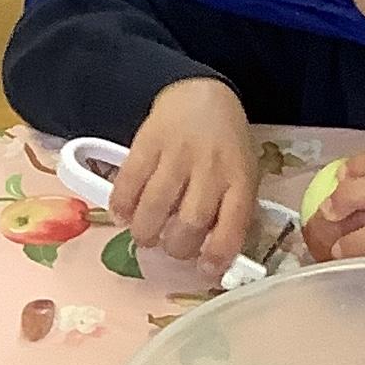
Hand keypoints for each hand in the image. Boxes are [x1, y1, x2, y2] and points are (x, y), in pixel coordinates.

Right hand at [114, 78, 259, 275]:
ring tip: (146, 237)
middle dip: (177, 247)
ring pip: (157, 204)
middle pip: (191, 221)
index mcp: (240, 180)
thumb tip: (211, 255)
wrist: (202, 95)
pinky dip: (122, 204)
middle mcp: (210, 168)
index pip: (232, 226)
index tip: (205, 270)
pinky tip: (122, 215)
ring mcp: (177, 154)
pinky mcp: (148, 142)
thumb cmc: (226, 146)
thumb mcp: (242, 175)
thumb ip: (231, 210)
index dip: (218, 255)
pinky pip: (130, 179)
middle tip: (170, 248)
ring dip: (146, 231)